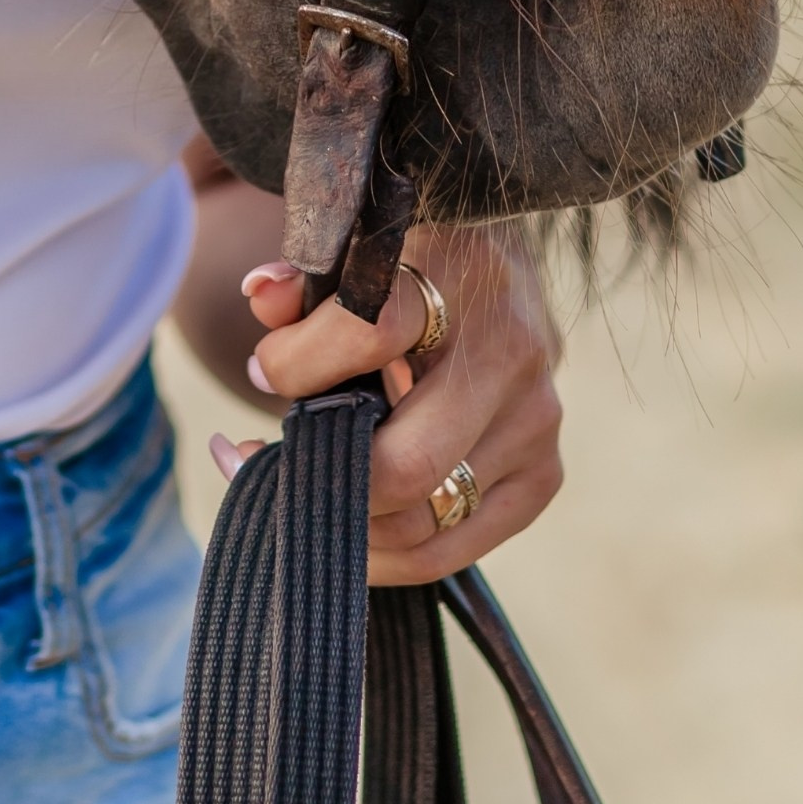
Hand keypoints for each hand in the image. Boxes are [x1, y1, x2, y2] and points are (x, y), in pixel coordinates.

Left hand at [211, 222, 562, 583]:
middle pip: (405, 464)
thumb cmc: (408, 264)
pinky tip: (343, 524)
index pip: (369, 333)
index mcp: (459, 274)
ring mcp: (534, 422)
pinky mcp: (542, 475)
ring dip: (341, 522)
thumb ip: (303, 279)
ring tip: (290, 493)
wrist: (496, 270)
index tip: (262, 368)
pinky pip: (451, 550)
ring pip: (423, 522)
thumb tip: (261, 298)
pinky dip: (385, 553)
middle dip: (320, 476)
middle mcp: (511, 351)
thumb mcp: (355, 250)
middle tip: (261, 461)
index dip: (296, 365)